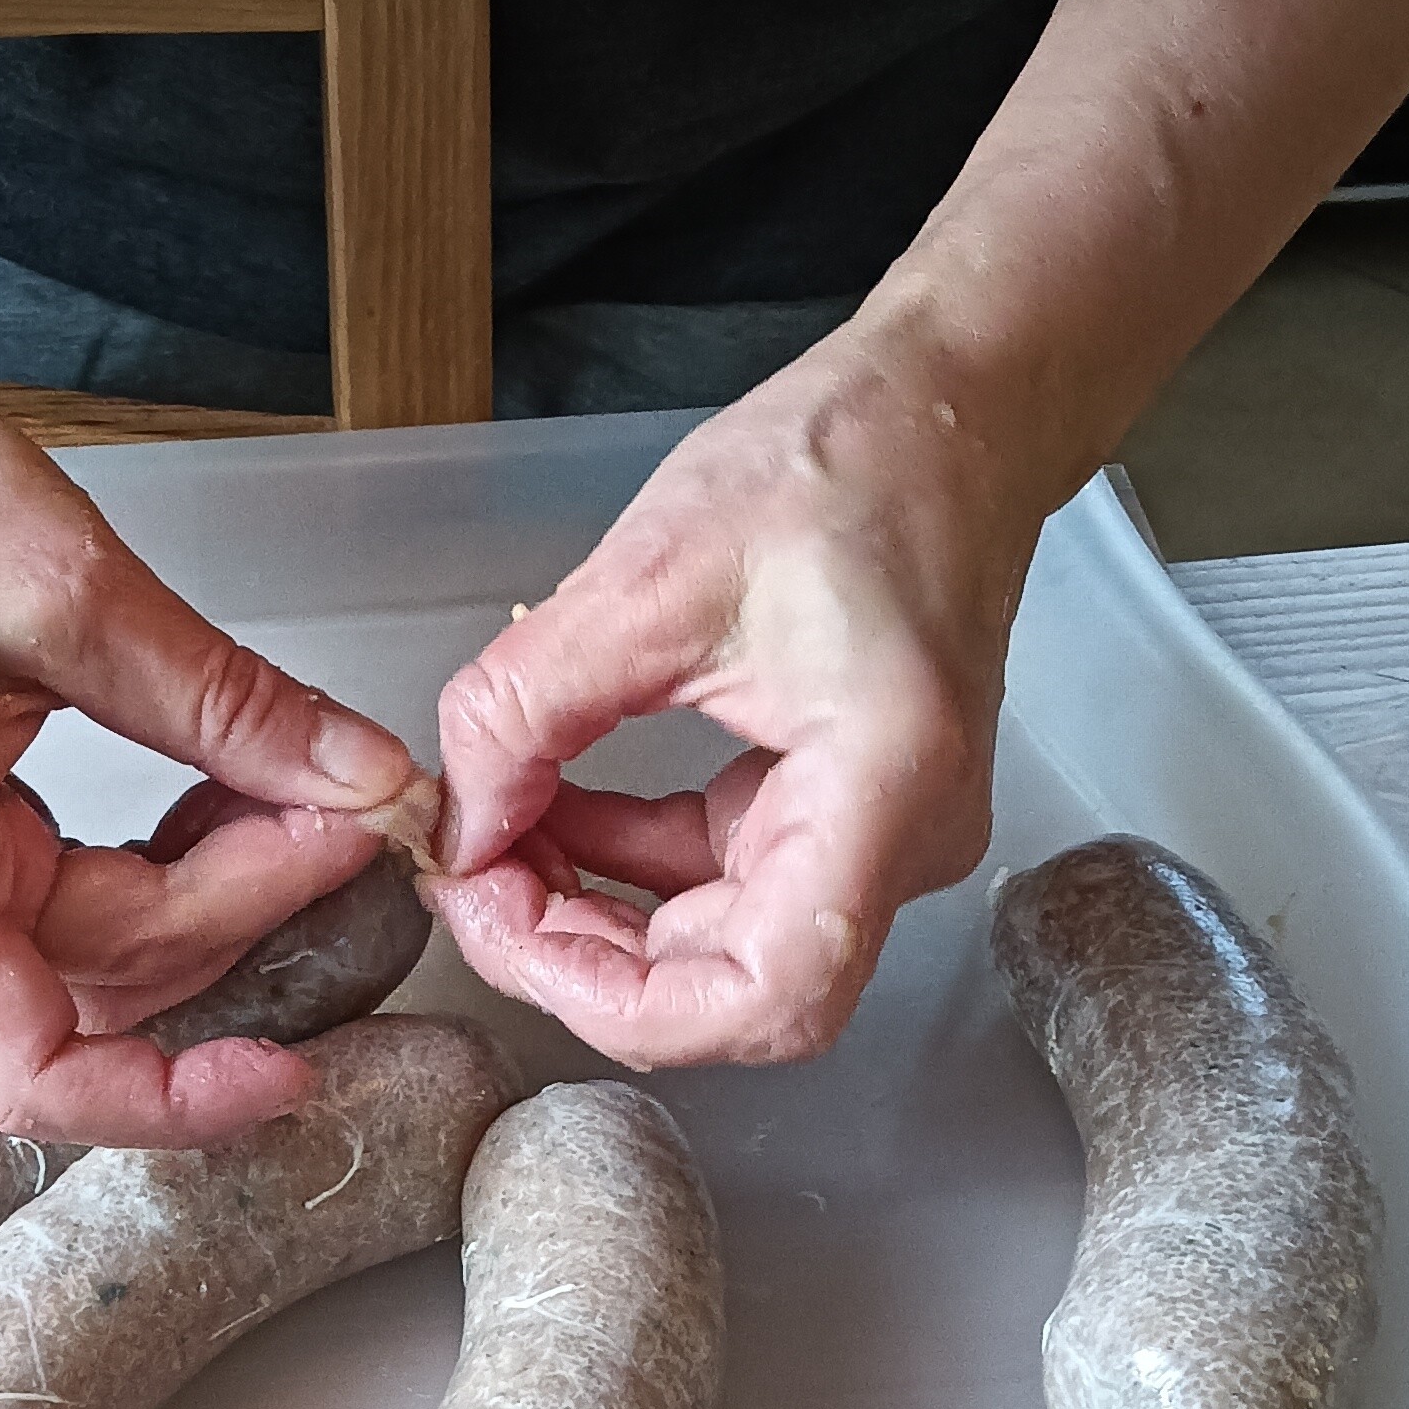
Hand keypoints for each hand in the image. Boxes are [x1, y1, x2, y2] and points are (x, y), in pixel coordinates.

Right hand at [0, 342, 413, 1141]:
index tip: (293, 1067)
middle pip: (109, 987)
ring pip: (110, 944)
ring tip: (308, 789)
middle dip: (244, 912)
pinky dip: (174, 856)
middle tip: (356, 807)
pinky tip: (236, 786)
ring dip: (218, 887)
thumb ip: (227, 705)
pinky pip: (83, 890)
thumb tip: (366, 781)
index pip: (36, 1076)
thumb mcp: (67, 587)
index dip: (172, 1104)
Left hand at [432, 343, 1039, 1067]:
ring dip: (591, 912)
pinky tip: (550, 807)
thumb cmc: (843, 462)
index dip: (610, 998)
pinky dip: (627, 862)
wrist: (952, 409)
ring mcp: (877, 838)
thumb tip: (456, 826)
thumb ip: (527, 709)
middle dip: (577, 955)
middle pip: (726, 993)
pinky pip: (720, 882)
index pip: (760, 999)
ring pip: (713, 950)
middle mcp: (902, 846)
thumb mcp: (646, 577)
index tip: (498, 921)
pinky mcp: (840, 812)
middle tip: (468, 880)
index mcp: (886, 794)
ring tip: (492, 836)